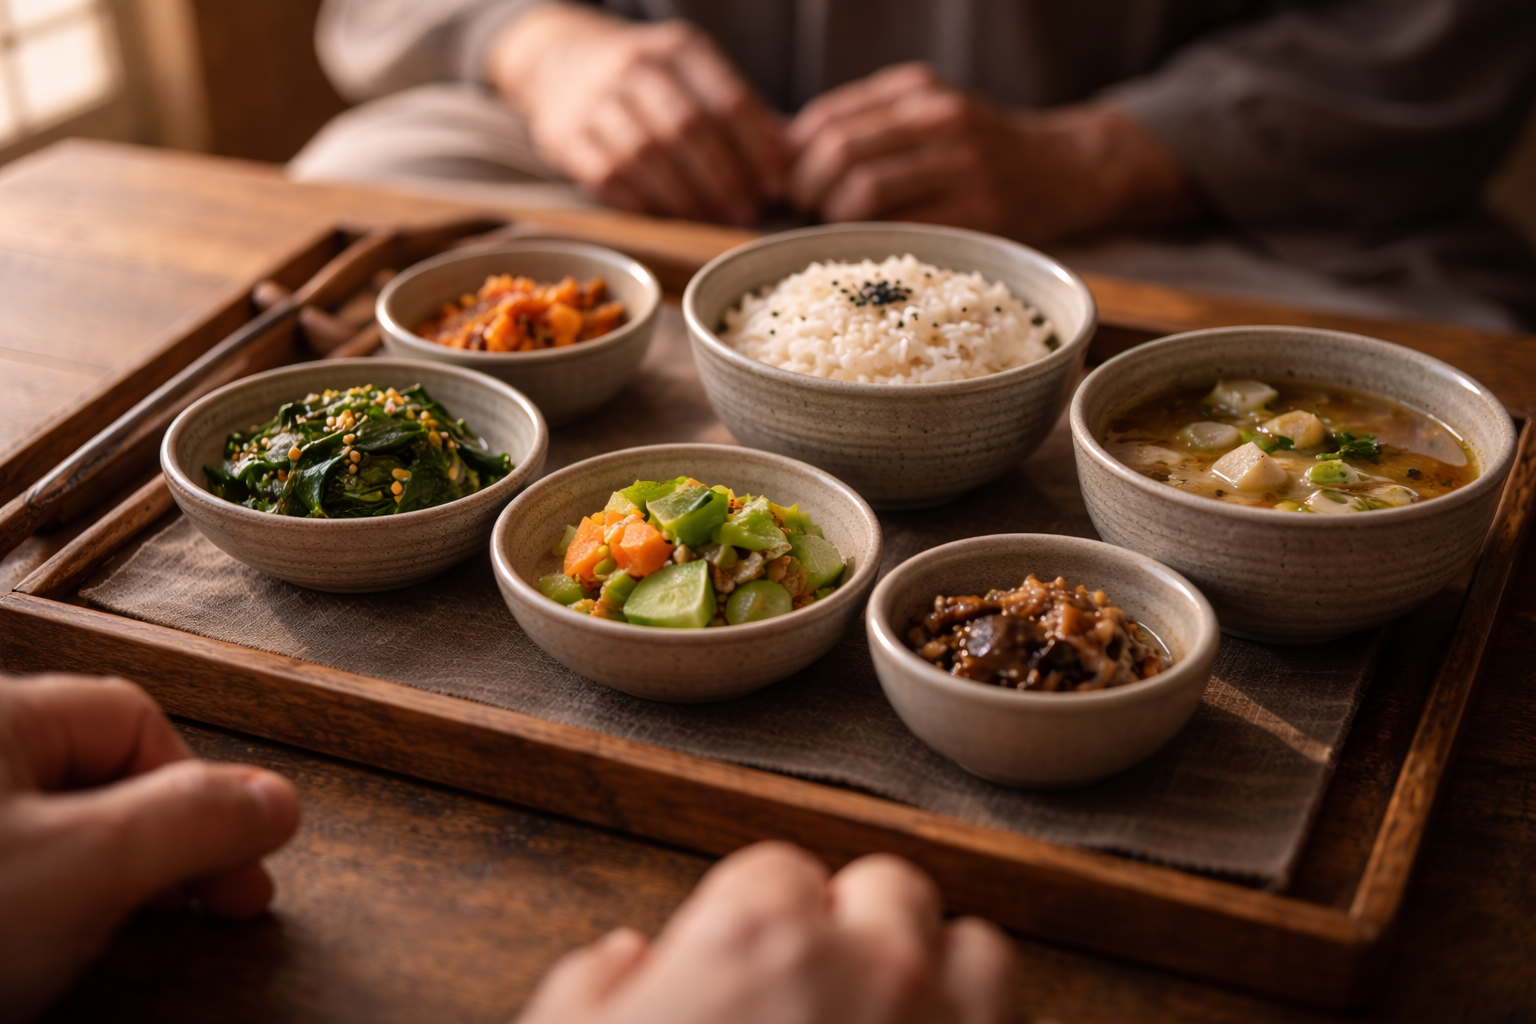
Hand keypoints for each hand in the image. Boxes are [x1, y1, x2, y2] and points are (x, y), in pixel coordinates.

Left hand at [0, 675, 299, 1019]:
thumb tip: (277, 801)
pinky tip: (56, 947)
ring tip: (138, 932)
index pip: (138, 719)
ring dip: (115, 880)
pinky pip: (19, 875)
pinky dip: (53, 908)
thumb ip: (192, 820)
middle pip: (103, 774)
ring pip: (59, 830)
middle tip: (211, 905)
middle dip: (168, 842)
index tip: (237, 858)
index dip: (203, 787)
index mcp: (2, 711)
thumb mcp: (86, 865)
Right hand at [490, 4, 785, 224]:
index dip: (757, 148)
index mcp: (679, 49)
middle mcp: (637, 67)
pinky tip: (668, 217)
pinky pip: (610, 176)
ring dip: (686, 196)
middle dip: (725, 177)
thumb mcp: (694, 73)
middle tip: (747, 212)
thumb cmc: (647, 79)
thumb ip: (741, 112)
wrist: (560, 59)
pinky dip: (644, 202)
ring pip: (648, 156)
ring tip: (712, 220)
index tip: (776, 185)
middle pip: (689, 129)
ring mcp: (597, 101)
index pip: (728, 99)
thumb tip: (793, 158)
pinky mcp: (568, 137)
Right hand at [517, 841, 1014, 1023]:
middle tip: (823, 985)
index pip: (779, 868)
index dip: (755, 914)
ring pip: (980, 954)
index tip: (747, 954)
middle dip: (860, 927)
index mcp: (759, 939)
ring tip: (898, 1023)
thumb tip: (627, 961)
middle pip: (892, 889)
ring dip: (944, 976)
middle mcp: (871, 970)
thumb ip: (593, 995)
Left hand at [786, 62, 1198, 242]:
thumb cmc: (977, 150)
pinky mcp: (977, 210)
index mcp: (916, 88)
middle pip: (836, 152)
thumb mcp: (924, 116)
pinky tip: (866, 245)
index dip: (790, 157)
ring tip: (833, 226)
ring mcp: (960, 163)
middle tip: (802, 211)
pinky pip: (898, 227)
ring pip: (861, 189)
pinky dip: (868, 239)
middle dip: (803, 189)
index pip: (825, 119)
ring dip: (831, 216)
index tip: (783, 182)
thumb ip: (861, 128)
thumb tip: (777, 154)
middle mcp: (938, 115)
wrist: (1065, 168)